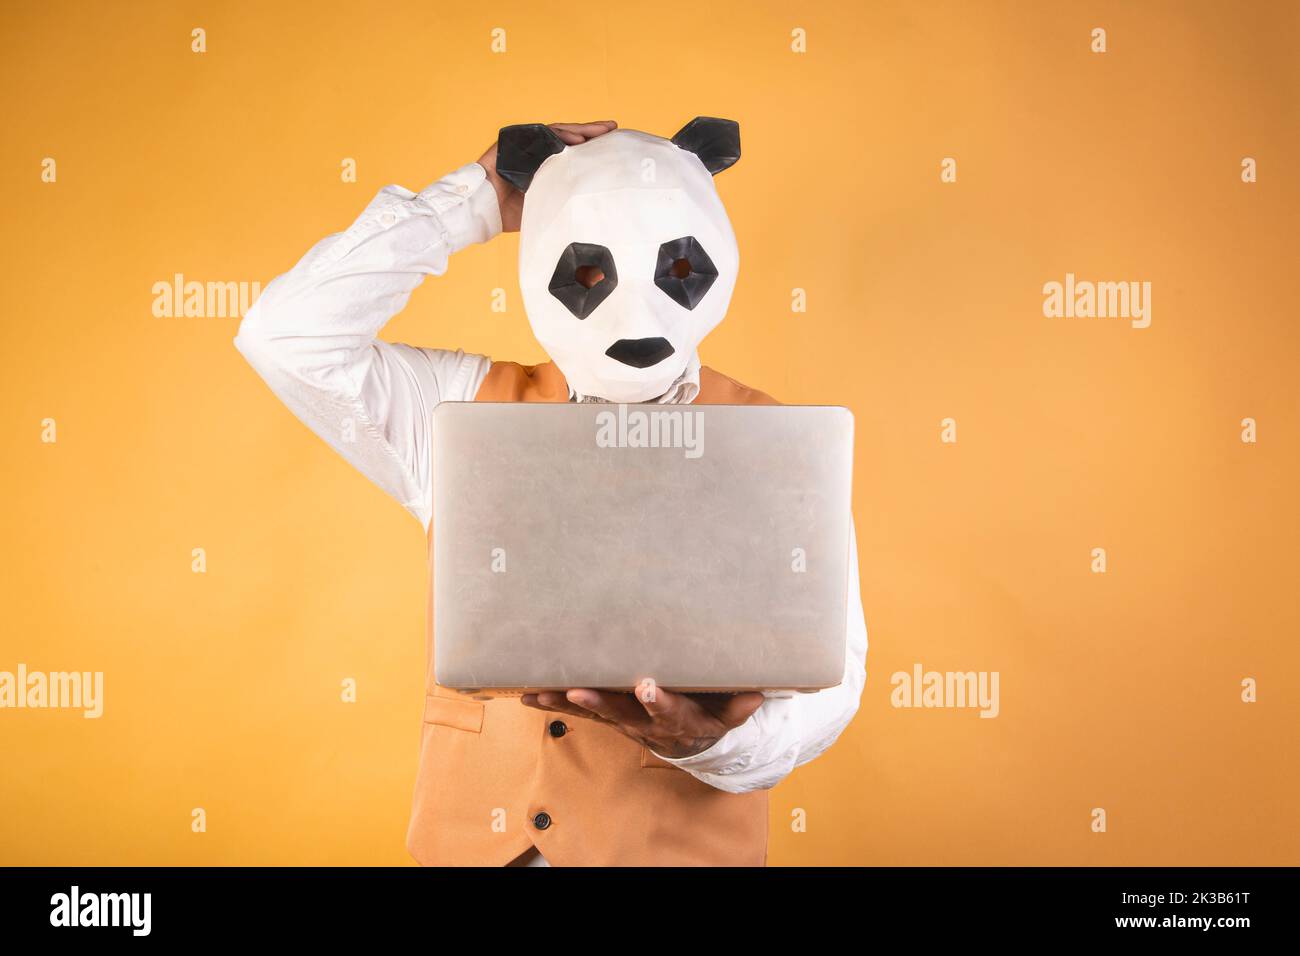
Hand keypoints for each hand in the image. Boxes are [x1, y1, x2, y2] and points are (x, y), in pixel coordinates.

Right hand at [477, 120, 617, 231]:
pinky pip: (539, 136)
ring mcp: (524, 144)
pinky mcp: (512, 141)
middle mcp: (536, 152)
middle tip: (612, 128)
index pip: (571, 152)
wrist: (483, 210)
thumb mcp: (545, 204)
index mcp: (545, 165)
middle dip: (590, 132)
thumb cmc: (510, 214)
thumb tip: (589, 206)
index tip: (612, 143)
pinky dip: (557, 136)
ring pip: (556, 133)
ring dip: (577, 132)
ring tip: (598, 132)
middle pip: (567, 138)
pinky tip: (575, 139)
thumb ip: (562, 200)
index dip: (591, 147)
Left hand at [522, 679, 764, 758]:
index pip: (670, 710)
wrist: (693, 743)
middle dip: (599, 703)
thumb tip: (757, 692)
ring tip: (539, 693)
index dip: (658, 701)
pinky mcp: (610, 718)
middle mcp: (646, 724)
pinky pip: (581, 713)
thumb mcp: (730, 712)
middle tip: (577, 692)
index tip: (647, 687)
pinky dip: (555, 703)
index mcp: (679, 719)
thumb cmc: (712, 715)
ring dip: (566, 703)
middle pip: (621, 714)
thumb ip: (740, 704)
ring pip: (594, 713)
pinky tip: (529, 695)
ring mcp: (625, 722)